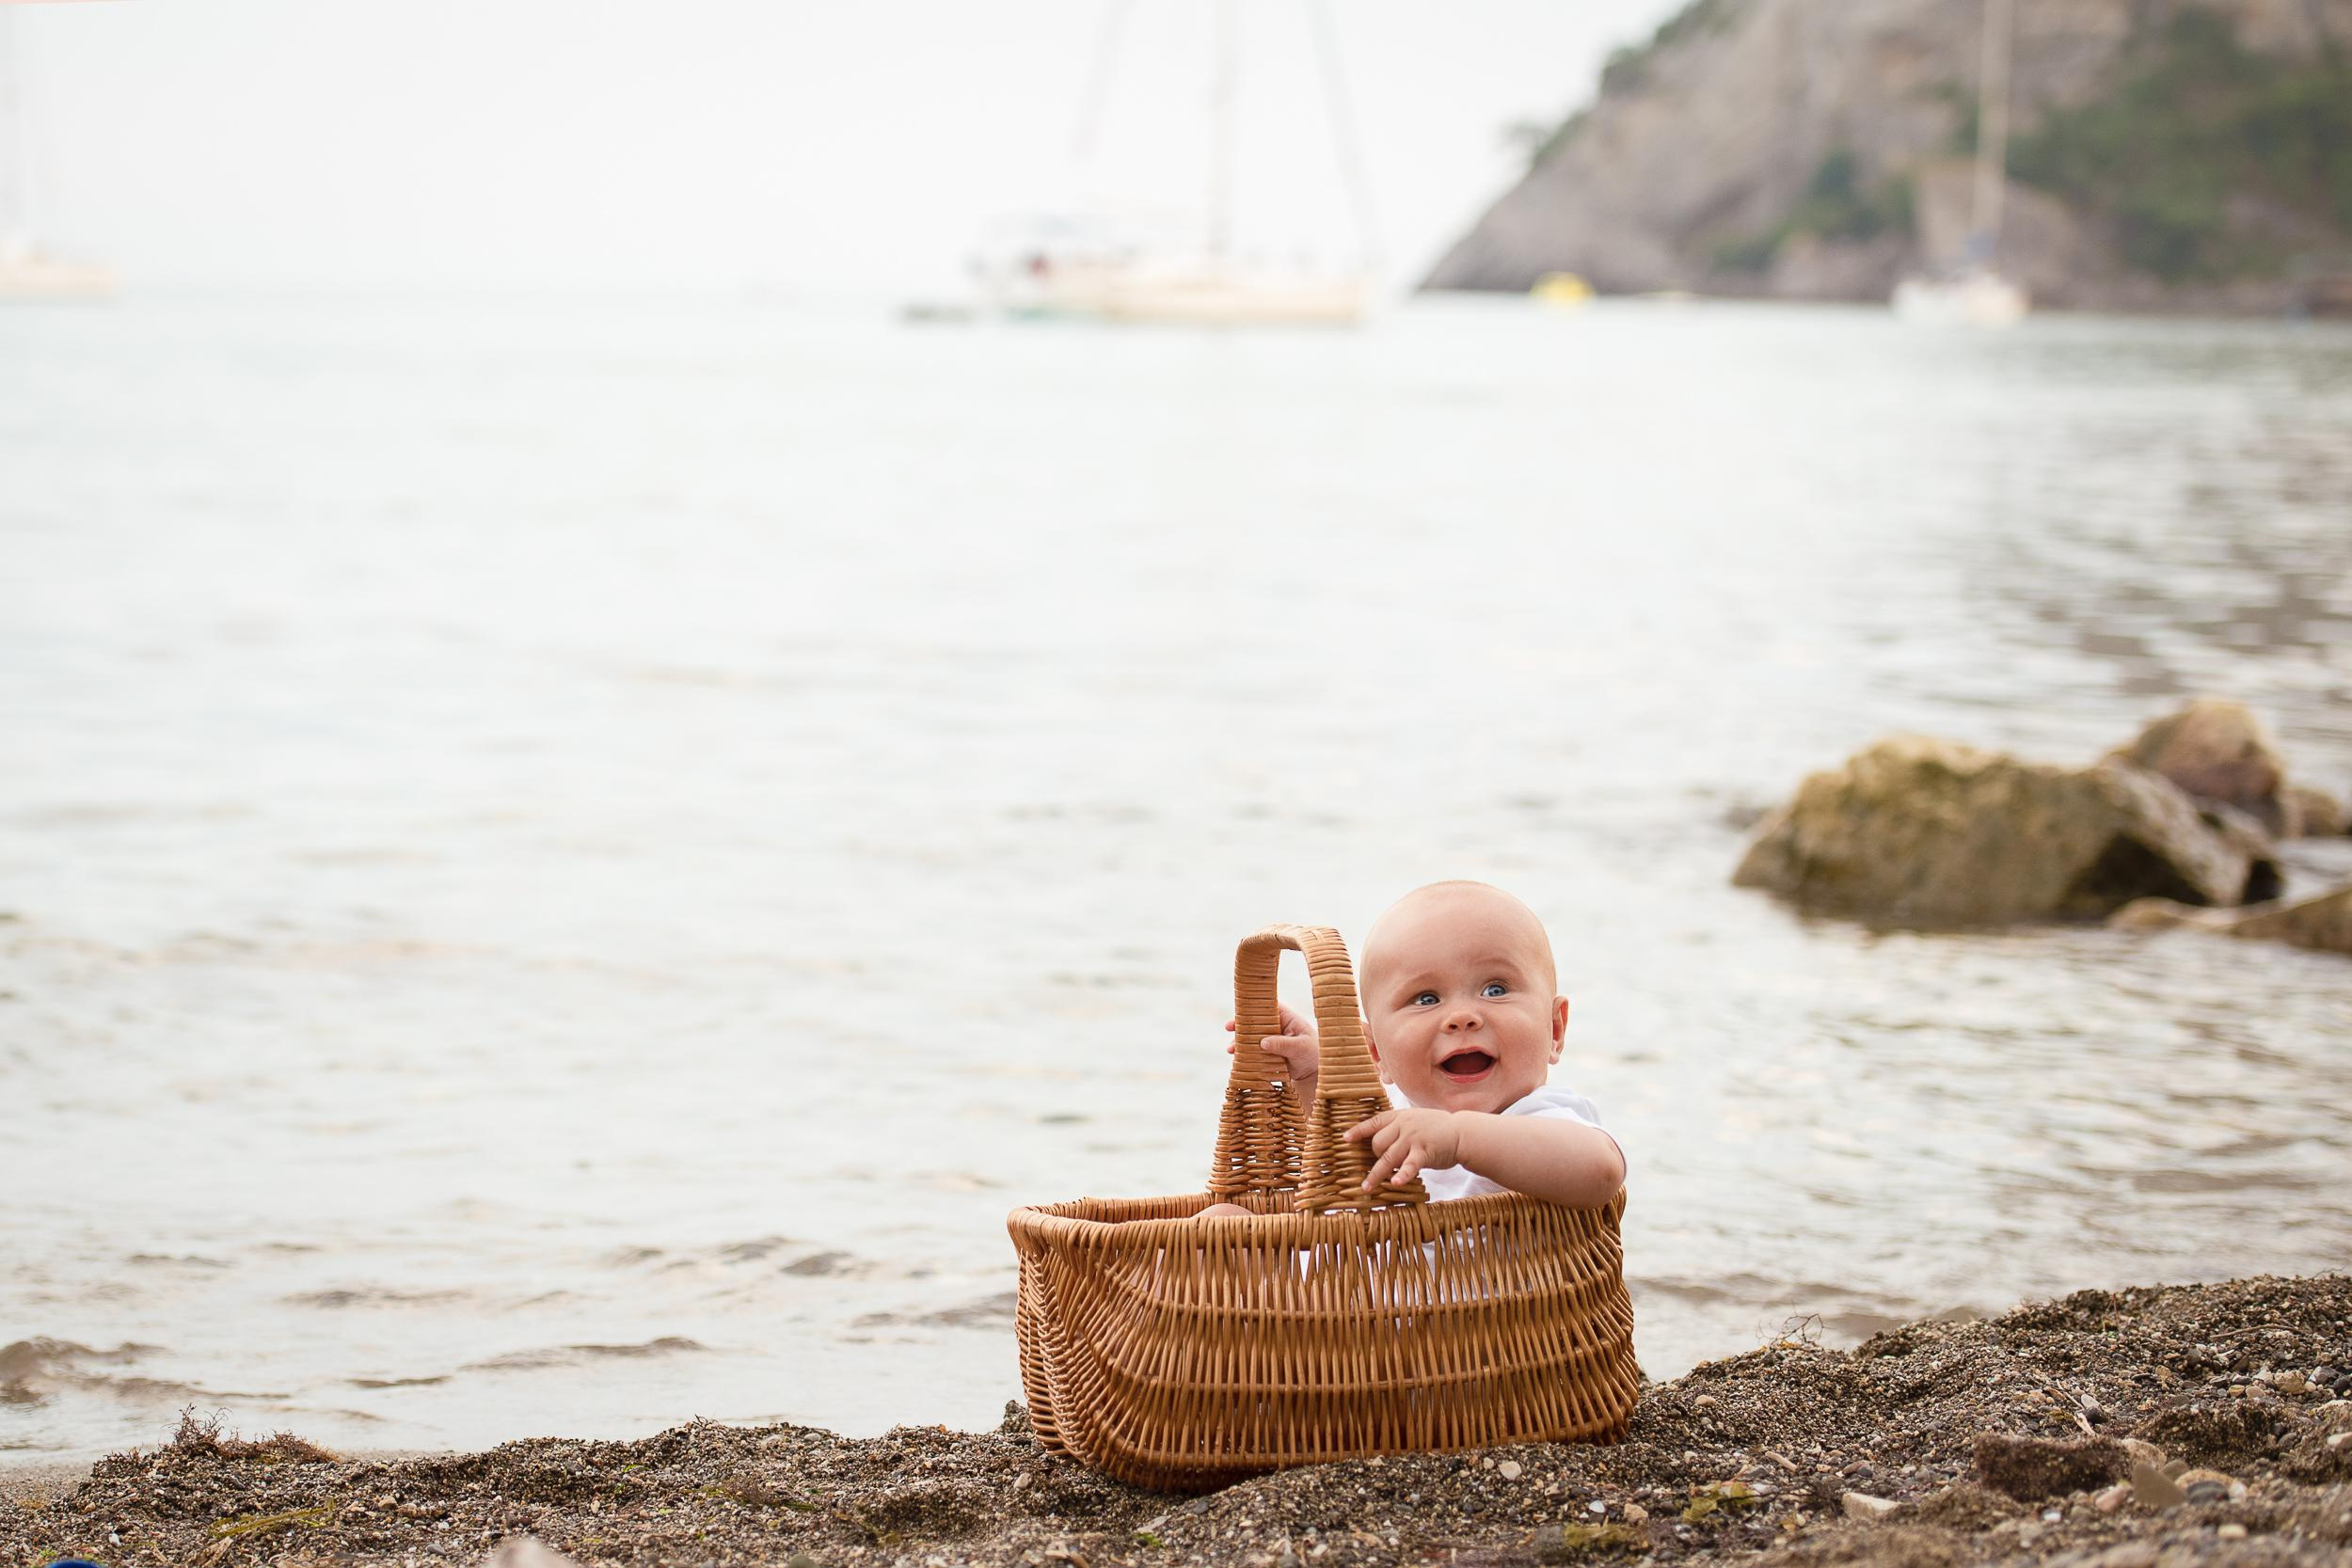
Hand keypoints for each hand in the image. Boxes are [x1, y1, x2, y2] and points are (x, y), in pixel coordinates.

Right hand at [1224, 1002, 1319, 1097]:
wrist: (1317, 1075)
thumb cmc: (1314, 1055)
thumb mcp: (1301, 1047)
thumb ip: (1282, 1044)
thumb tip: (1262, 1042)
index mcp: (1288, 1019)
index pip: (1270, 1007)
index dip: (1255, 1007)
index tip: (1241, 1011)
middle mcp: (1278, 1028)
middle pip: (1256, 1022)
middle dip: (1241, 1025)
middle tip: (1228, 1028)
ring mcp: (1272, 1042)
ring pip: (1252, 1038)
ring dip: (1240, 1042)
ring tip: (1230, 1049)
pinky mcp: (1269, 1056)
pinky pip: (1254, 1053)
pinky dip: (1245, 1055)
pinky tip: (1237, 1060)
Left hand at [1344, 1107, 1461, 1191]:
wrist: (1462, 1132)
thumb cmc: (1437, 1128)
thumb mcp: (1415, 1120)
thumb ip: (1399, 1128)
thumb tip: (1382, 1142)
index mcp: (1400, 1117)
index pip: (1374, 1122)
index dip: (1359, 1131)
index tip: (1346, 1139)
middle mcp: (1404, 1126)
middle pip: (1377, 1143)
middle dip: (1373, 1158)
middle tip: (1375, 1170)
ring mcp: (1413, 1139)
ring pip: (1388, 1157)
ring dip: (1376, 1175)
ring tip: (1367, 1188)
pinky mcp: (1424, 1152)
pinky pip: (1410, 1165)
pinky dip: (1402, 1175)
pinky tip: (1396, 1183)